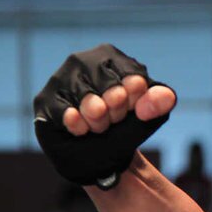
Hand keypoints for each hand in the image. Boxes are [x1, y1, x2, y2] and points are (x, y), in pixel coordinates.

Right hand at [33, 44, 175, 189]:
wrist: (96, 152)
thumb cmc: (123, 126)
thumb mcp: (147, 116)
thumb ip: (159, 103)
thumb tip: (167, 97)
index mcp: (112, 58)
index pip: (133, 77)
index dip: (136, 101)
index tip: (132, 109)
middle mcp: (84, 61)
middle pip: (111, 88)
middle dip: (117, 113)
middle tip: (113, 119)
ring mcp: (61, 78)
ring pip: (88, 101)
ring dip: (99, 122)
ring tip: (98, 126)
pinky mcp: (44, 100)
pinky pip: (66, 113)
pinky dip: (79, 127)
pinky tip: (81, 128)